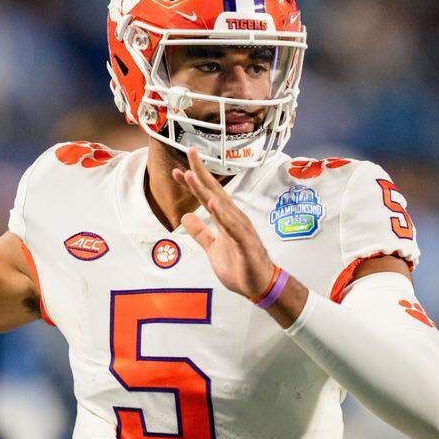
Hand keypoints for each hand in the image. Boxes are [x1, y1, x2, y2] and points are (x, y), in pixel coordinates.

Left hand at [173, 148, 276, 299]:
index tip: (178, 170)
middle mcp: (234, 218)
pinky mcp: (245, 243)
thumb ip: (200, 233)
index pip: (207, 195)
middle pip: (215, 191)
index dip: (193, 182)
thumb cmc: (240, 267)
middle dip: (201, 172)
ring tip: (192, 175)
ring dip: (206, 190)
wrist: (260, 286)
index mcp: (226, 219)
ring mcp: (240, 229)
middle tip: (190, 152)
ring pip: (221, 205)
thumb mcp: (213, 248)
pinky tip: (213, 203)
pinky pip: (232, 227)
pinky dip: (222, 214)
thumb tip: (185, 217)